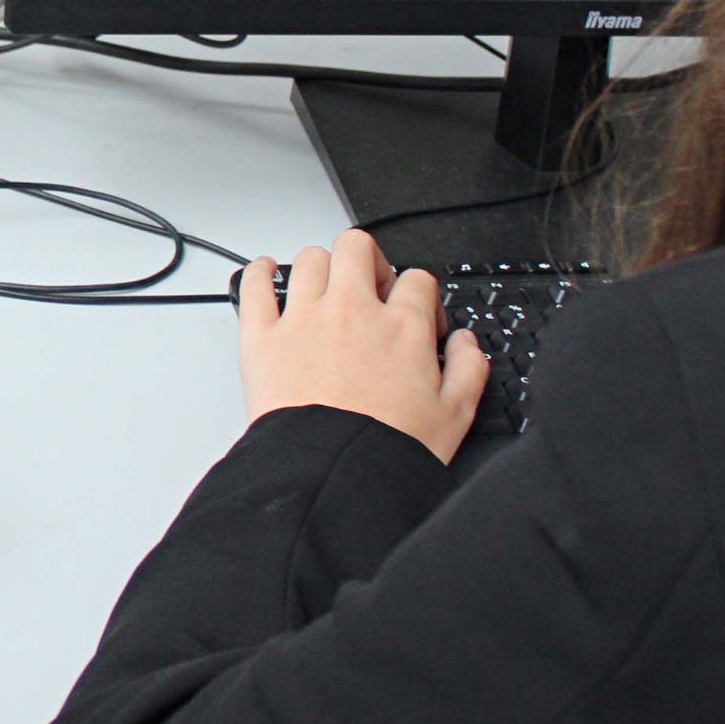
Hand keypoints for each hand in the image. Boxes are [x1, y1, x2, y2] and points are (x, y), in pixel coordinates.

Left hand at [238, 229, 487, 464]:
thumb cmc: (386, 450)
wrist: (332, 475)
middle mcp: (353, 312)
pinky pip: (255, 286)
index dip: (419, 292)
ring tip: (322, 284)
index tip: (414, 313)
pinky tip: (264, 273)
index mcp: (402, 327)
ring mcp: (305, 320)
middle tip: (369, 286)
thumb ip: (469, 369)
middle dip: (367, 260)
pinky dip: (258, 273)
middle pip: (358, 248)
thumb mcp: (455, 415)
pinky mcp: (263, 338)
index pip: (416, 280)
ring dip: (319, 266)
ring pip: (309, 260)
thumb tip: (468, 343)